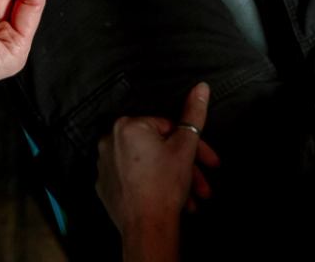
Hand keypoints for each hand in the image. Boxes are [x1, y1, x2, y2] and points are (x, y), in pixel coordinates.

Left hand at [97, 83, 218, 256]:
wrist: (147, 228)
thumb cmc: (165, 185)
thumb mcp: (185, 147)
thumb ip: (194, 114)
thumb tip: (201, 87)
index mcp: (127, 125)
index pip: (169, 128)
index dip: (194, 145)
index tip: (211, 163)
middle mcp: (109, 140)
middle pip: (159, 149)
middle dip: (186, 168)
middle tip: (204, 186)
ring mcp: (104, 165)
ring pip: (148, 166)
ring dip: (174, 180)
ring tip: (193, 200)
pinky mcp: (104, 186)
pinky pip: (133, 180)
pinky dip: (151, 187)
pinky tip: (169, 202)